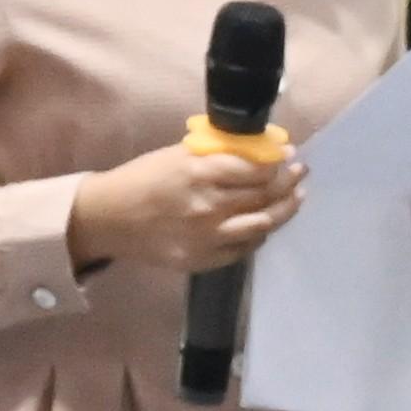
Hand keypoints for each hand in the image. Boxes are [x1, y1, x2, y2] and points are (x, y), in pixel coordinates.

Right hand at [66, 135, 306, 279]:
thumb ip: (217, 154)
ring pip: (263, 224)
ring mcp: (208, 237)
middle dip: (289, 182)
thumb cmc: (144, 179)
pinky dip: (259, 233)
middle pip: (265, 195)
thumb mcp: (178, 155)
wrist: (110, 219)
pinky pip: (245, 248)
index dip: (279, 161)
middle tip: (299, 173)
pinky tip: (264, 222)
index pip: (257, 169)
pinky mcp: (204, 260)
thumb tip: (258, 150)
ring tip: (296, 197)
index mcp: (201, 173)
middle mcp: (209, 206)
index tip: (289, 155)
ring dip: (285, 209)